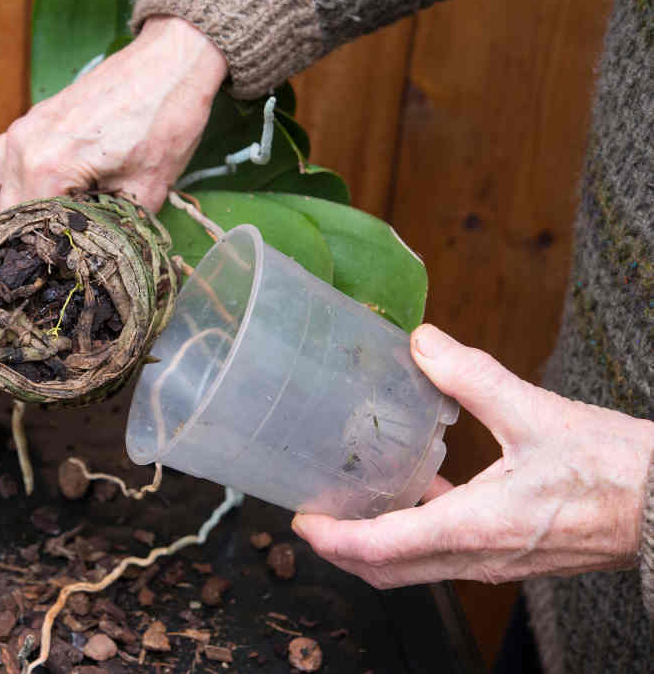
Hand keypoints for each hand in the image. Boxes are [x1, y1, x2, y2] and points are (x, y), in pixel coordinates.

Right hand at [0, 16, 227, 251]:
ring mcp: (22, 131)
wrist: (172, 60)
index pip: (14, 232)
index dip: (17, 267)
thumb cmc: (165, 120)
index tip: (18, 296)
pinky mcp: (32, 124)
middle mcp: (21, 147)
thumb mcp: (146, 190)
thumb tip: (93, 263)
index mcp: (46, 166)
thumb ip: (111, 228)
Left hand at [291, 324, 653, 588]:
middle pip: (388, 570)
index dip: (333, 539)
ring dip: (376, 546)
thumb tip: (423, 343)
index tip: (301, 521)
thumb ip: (471, 376)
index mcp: (473, 528)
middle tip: (312, 516)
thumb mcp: (534, 412)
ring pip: (415, 568)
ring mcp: (495, 563)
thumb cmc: (613, 469)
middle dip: (342, 549)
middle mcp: (477, 557)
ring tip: (351, 504)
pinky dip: (416, 535)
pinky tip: (420, 491)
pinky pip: (446, 556)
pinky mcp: (511, 556)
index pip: (381, 550)